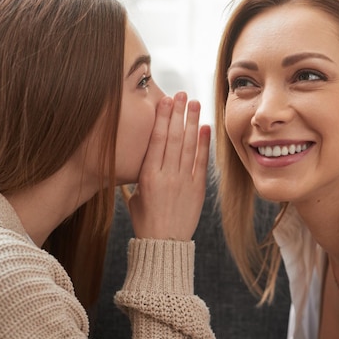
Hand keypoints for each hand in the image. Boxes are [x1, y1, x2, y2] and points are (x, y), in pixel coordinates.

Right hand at [127, 92, 210, 240]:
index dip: (163, 118)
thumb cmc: (145, 221)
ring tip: (196, 103)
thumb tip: (137, 157)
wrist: (164, 244)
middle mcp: (166, 175)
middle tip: (182, 94)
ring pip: (189, 146)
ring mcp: (183, 182)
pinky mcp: (197, 189)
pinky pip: (201, 163)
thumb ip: (138, 175)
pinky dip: (204, 144)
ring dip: (192, 122)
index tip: (166, 101)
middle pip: (174, 138)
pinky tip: (205, 127)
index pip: (157, 140)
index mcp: (147, 176)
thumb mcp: (134, 196)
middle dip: (178, 113)